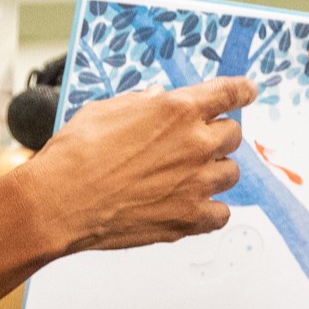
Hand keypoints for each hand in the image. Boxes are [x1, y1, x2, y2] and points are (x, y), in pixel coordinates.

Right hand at [21, 76, 250, 254]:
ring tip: (187, 177)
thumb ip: (140, 103)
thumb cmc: (76, 155)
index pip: (229, 93)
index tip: (248, 92)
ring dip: (214, 172)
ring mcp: (196, 183)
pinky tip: (191, 206)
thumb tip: (156, 98)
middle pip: (233, 135)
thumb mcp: (105, 110)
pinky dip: (210, 210)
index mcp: (177, 110)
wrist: (60, 202)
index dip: (242, 91)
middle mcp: (195, 144)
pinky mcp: (189, 217)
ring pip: (230, 174)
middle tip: (195, 144)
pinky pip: (221, 214)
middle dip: (217, 136)